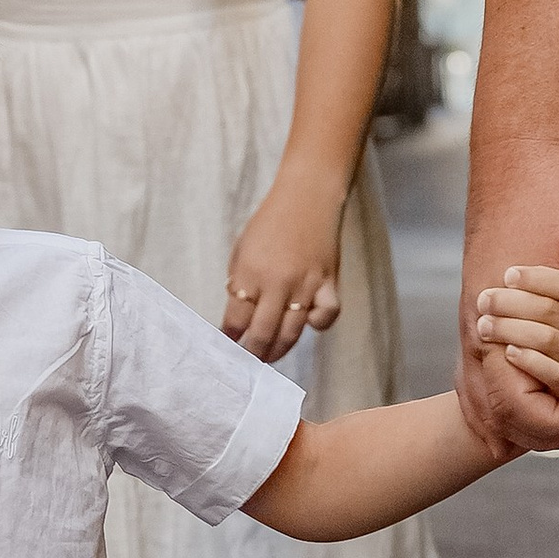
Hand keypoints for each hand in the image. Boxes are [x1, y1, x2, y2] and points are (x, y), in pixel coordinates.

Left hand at [223, 172, 346, 360]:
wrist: (307, 197)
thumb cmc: (269, 222)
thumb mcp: (242, 248)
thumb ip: (239, 282)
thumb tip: (236, 317)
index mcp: (249, 272)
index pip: (236, 319)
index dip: (231, 337)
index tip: (229, 345)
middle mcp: (276, 282)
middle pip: (262, 333)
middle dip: (253, 353)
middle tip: (250, 360)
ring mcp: (305, 284)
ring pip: (291, 332)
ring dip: (278, 350)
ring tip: (270, 356)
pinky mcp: (328, 282)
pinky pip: (326, 316)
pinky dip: (317, 324)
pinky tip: (308, 322)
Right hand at [458, 141, 558, 458]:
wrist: (520, 162)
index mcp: (497, 323)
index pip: (514, 406)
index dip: (555, 423)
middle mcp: (479, 333)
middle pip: (499, 415)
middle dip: (545, 428)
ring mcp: (478, 327)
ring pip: (489, 400)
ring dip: (529, 416)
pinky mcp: (487, 318)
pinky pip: (489, 375)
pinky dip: (516, 392)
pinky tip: (547, 393)